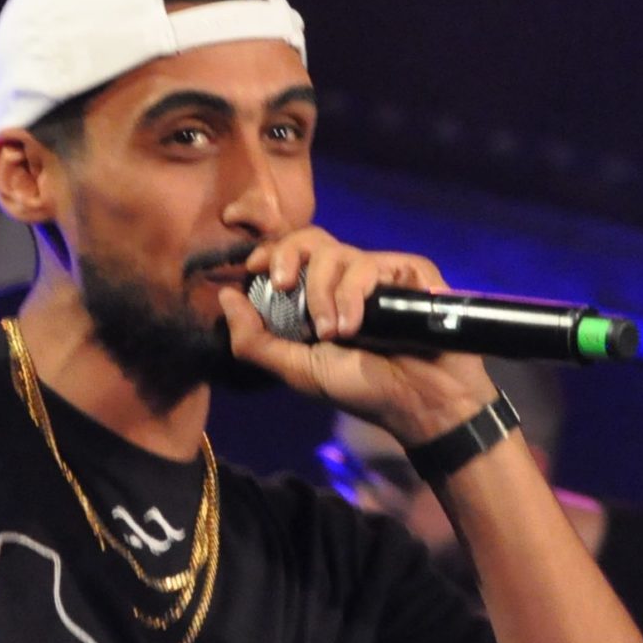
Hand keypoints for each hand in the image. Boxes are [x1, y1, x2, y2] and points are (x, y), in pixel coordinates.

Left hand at [216, 227, 494, 443]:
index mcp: (319, 296)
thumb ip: (255, 340)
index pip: (291, 255)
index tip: (253, 268)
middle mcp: (347, 280)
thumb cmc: (362, 389)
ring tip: (335, 333)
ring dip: (325, 294)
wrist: (418, 403)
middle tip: (280, 283)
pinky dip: (353, 294)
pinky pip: (370, 264)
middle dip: (289, 254)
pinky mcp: (409, 271)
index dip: (270, 252)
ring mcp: (379, 273)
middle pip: (310, 239)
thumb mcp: (297, 370)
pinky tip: (356, 325)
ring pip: (337, 253)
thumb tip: (224, 296)